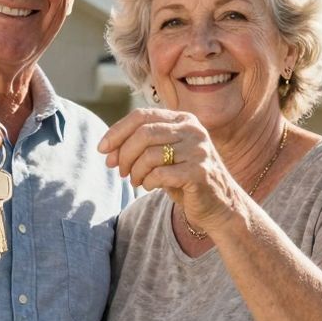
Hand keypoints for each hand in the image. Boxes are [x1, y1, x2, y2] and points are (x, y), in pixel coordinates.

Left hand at [97, 108, 234, 230]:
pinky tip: (149, 186)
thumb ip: (139, 146)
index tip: (102, 150)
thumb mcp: (163, 155)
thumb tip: (106, 149)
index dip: (117, 131)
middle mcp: (193, 130)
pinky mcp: (200, 172)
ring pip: (150, 155)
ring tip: (135, 181)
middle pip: (143, 133)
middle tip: (120, 171)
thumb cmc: (184, 178)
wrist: (219, 205)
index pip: (141, 116)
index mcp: (183, 119)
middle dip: (123, 154)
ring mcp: (199, 150)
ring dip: (135, 171)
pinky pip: (160, 174)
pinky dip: (147, 182)